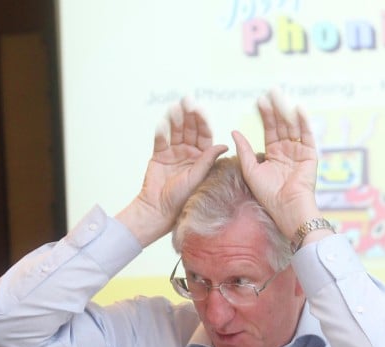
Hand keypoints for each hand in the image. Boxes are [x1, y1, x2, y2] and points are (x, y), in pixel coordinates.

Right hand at [118, 98, 227, 245]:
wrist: (159, 209)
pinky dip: (161, 132)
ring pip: (175, 131)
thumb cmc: (181, 197)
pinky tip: (163, 124)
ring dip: (175, 119)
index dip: (201, 120)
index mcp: (201, 156)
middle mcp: (188, 151)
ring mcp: (173, 152)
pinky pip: (160, 140)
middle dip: (188, 114)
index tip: (199, 109)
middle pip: (189, 128)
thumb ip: (208, 159)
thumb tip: (225, 145)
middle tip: (187, 100)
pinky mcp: (159, 154)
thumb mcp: (198, 177)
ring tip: (174, 108)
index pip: (203, 133)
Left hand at [232, 88, 320, 238]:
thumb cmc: (267, 194)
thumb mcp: (250, 170)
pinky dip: (303, 122)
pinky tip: (297, 109)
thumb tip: (233, 131)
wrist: (286, 208)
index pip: (269, 129)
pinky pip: (307, 135)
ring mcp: (299, 151)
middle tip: (272, 90)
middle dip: (276, 108)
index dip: (265, 115)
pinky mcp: (310, 155)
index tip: (260, 100)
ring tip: (281, 95)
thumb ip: (244, 150)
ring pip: (292, 127)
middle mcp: (287, 150)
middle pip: (281, 125)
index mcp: (273, 154)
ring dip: (287, 110)